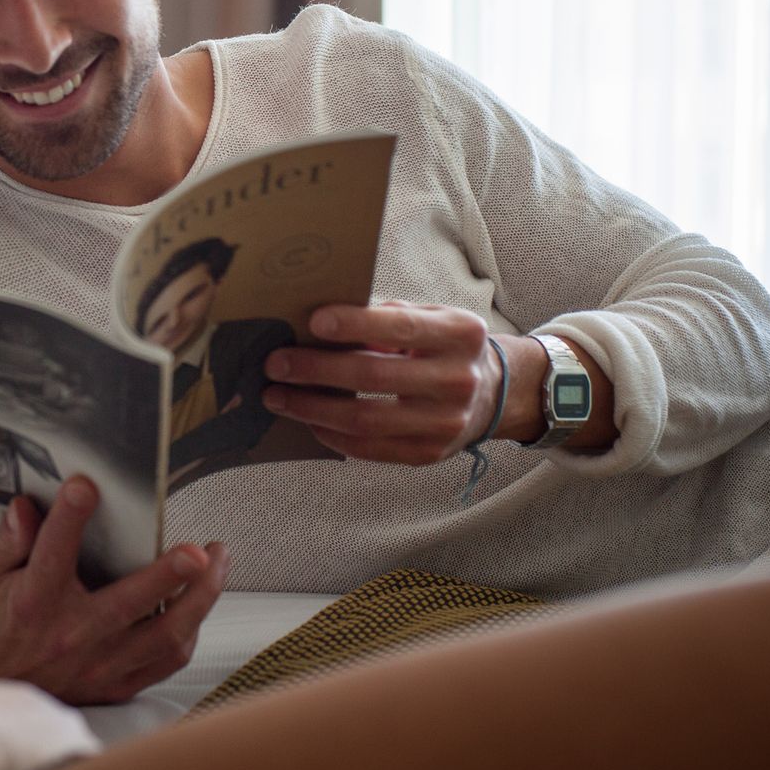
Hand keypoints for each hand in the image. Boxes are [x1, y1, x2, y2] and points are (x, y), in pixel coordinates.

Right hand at [0, 476, 229, 704]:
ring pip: (165, 636)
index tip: (84, 486)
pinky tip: (199, 601)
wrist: (3, 685)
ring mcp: (101, 664)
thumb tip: (25, 507)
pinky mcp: (120, 683)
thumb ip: (10, 540)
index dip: (68, 518)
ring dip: (199, 598)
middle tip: (197, 551)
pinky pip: (170, 659)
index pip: (52, 553)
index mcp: (35, 601)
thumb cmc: (3, 623)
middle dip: (167, 576)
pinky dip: (191, 629)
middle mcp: (72, 634)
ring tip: (217, 562)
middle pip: (128, 604)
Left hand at [260, 302, 500, 464]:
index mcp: (459, 334)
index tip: (312, 322)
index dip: (354, 324)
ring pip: (365, 419)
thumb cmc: (443, 347)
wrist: (493, 394)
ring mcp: (445, 423)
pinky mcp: (429, 454)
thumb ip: (388, 315)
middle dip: (316, 370)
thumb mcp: (432, 318)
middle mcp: (457, 380)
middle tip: (275, 363)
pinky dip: (332, 435)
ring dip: (312, 408)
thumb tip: (320, 320)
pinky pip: (370, 449)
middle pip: (373, 376)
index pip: (400, 326)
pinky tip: (308, 419)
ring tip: (277, 397)